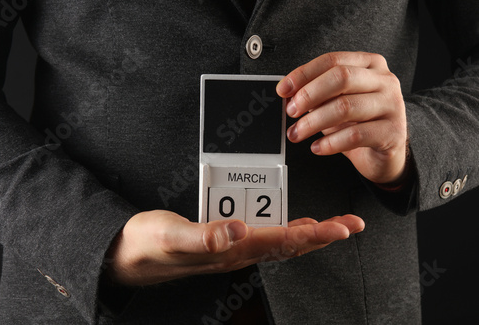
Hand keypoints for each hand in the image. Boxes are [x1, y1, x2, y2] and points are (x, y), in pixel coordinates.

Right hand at [105, 210, 363, 285]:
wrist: (130, 255)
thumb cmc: (149, 244)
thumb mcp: (173, 237)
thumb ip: (204, 237)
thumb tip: (237, 230)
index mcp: (231, 250)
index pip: (281, 242)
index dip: (313, 235)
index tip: (340, 227)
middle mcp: (237, 252)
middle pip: (290, 245)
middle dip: (323, 235)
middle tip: (352, 226)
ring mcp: (233, 249)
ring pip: (281, 242)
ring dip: (310, 234)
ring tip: (333, 226)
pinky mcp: (225, 242)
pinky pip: (265, 237)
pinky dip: (286, 230)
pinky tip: (294, 225)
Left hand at [277, 52, 407, 184]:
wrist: (385, 153)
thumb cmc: (359, 123)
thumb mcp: (336, 102)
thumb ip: (317, 94)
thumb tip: (289, 95)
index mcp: (370, 64)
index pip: (332, 60)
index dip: (304, 74)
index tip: (284, 89)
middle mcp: (384, 80)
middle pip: (341, 78)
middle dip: (309, 95)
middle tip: (291, 111)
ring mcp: (392, 105)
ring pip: (345, 107)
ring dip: (313, 122)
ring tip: (297, 133)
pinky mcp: (392, 132)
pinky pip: (355, 135)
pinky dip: (330, 143)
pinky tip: (317, 147)